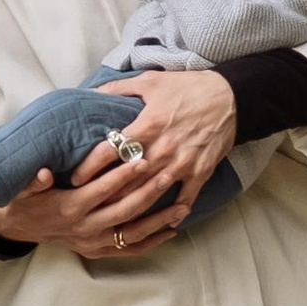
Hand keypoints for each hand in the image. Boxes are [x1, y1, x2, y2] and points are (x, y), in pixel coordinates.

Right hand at [0, 159, 180, 256]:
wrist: (17, 229)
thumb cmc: (24, 201)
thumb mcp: (23, 188)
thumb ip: (34, 181)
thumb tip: (43, 174)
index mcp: (69, 207)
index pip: (102, 190)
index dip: (123, 175)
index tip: (142, 159)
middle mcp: (84, 227)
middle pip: (124, 210)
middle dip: (149, 193)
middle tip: (169, 175)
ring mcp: (93, 242)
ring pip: (133, 232)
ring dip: (159, 220)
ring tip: (182, 206)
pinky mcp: (97, 251)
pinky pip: (130, 249)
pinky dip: (152, 241)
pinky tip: (171, 230)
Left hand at [85, 67, 237, 223]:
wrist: (231, 96)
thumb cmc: (188, 87)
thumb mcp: (150, 81)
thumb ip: (118, 88)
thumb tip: (89, 92)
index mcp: (147, 125)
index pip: (110, 150)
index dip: (89, 166)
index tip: (76, 179)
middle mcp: (162, 148)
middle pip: (126, 179)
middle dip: (105, 193)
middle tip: (85, 205)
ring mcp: (182, 163)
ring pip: (151, 193)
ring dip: (132, 207)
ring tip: (112, 219)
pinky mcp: (200, 172)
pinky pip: (184, 198)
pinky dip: (173, 212)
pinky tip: (161, 224)